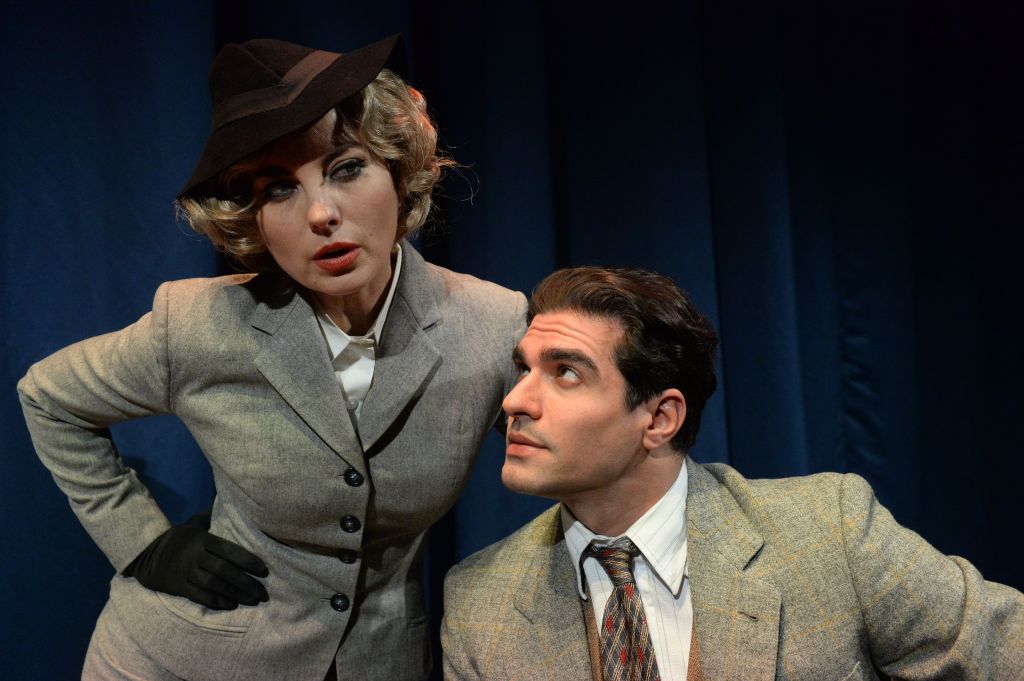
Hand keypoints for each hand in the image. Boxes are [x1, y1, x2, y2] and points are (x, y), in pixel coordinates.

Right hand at [123, 510, 268, 609]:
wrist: (146, 555)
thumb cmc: (179, 539)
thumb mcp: (193, 525)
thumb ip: (211, 516)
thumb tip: (229, 501)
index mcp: (202, 540)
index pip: (229, 550)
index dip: (248, 561)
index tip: (264, 571)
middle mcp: (195, 556)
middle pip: (224, 570)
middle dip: (246, 582)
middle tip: (263, 593)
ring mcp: (186, 572)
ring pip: (214, 585)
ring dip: (235, 594)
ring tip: (252, 600)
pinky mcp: (179, 587)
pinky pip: (200, 596)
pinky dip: (217, 602)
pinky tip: (231, 605)